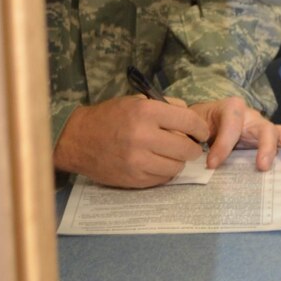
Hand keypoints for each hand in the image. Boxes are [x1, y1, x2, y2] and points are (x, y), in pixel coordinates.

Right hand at [54, 96, 210, 188]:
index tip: (202, 132)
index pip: (189, 122)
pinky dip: (164, 172)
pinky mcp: (133, 179)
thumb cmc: (110, 116)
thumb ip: (166, 106)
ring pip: (176, 167)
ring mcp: (138, 161)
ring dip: (178, 161)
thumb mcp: (137, 101)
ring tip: (172, 155)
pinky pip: (161, 179)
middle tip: (190, 146)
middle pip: (187, 149)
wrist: (78, 139)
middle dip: (193, 148)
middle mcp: (143, 137)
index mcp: (146, 113)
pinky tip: (158, 163)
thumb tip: (191, 119)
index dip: (201, 129)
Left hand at [193, 97, 280, 172]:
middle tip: (263, 167)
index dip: (222, 145)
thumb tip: (210, 165)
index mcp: (232, 109)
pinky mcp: (272, 139)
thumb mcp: (199, 128)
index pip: (231, 125)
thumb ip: (203, 142)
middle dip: (266, 147)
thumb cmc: (206, 122)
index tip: (212, 164)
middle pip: (266, 128)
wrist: (211, 117)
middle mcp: (253, 116)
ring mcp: (265, 127)